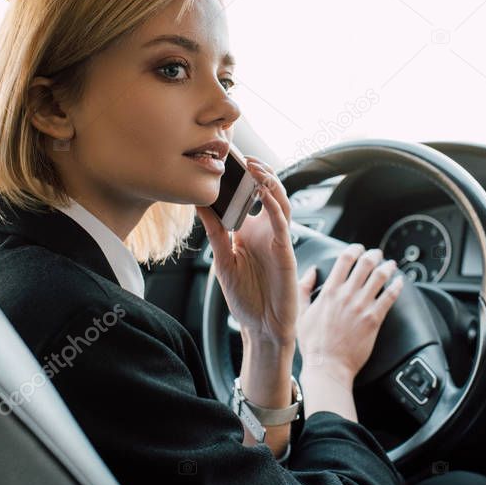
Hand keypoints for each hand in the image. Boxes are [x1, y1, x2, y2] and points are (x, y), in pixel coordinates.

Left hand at [195, 156, 298, 346]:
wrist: (261, 327)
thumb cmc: (245, 297)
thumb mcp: (222, 260)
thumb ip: (215, 231)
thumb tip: (199, 203)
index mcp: (250, 231)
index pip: (249, 196)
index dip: (242, 177)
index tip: (226, 159)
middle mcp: (266, 231)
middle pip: (268, 192)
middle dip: (258, 171)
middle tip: (242, 156)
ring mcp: (278, 240)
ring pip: (280, 202)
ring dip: (269, 183)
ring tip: (255, 167)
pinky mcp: (286, 253)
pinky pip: (283, 224)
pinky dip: (274, 207)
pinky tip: (264, 194)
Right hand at [296, 245, 403, 385]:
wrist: (328, 366)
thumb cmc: (313, 344)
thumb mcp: (300, 313)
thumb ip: (303, 289)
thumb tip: (311, 272)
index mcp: (329, 292)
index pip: (345, 260)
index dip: (354, 249)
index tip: (359, 249)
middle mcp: (347, 295)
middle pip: (365, 264)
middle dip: (374, 255)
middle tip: (377, 254)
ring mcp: (361, 307)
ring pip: (379, 277)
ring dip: (387, 267)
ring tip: (391, 265)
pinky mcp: (374, 319)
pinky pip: (389, 297)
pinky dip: (397, 286)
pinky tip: (400, 282)